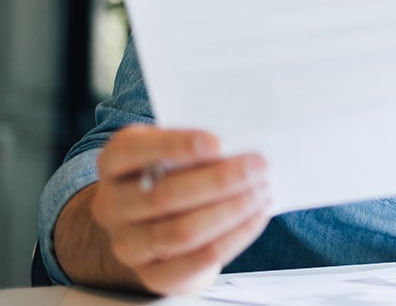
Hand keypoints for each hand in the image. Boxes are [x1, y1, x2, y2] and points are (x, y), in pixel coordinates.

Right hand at [89, 125, 270, 293]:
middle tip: (258, 166)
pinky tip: (256, 217)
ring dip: (231, 210)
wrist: (153, 225)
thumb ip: (196, 146)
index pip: (131, 151)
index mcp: (113, 164)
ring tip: (262, 191)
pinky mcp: (154, 275)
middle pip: (163, 195)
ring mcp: (128, 245)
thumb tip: (241, 144)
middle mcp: (111, 205)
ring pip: (182, 231)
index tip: (217, 142)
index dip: (174, 146)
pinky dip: (234, 237)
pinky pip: (197, 260)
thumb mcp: (173, 151)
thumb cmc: (171, 175)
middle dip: (219, 180)